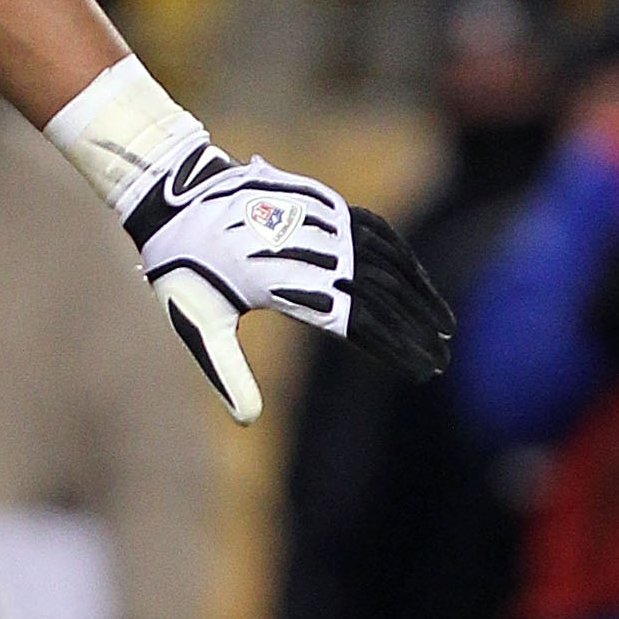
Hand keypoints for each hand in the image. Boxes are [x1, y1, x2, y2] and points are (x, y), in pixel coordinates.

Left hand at [123, 141, 452, 423]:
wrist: (174, 195)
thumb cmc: (184, 268)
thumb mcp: (199, 326)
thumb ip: (227, 374)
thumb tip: (247, 423)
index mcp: (283, 284)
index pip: (357, 324)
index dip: (396, 349)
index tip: (422, 372)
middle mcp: (310, 250)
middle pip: (380, 295)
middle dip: (416, 329)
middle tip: (442, 360)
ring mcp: (320, 221)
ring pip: (386, 261)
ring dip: (420, 294)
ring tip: (444, 326)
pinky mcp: (324, 202)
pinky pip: (377, 230)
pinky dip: (403, 257)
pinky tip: (417, 280)